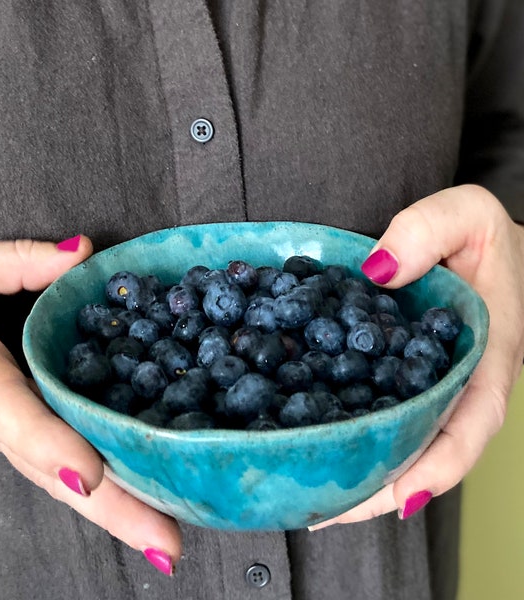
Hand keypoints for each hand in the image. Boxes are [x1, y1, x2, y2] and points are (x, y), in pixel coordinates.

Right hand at [0, 237, 180, 574]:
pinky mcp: (16, 440)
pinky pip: (61, 469)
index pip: (10, 413)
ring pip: (58, 481)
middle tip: (167, 546)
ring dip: (115, 513)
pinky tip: (146, 502)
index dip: (46, 442)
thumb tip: (84, 254)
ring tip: (167, 540)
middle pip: (49, 472)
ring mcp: (3, 439)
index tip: (86, 475)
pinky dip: (104, 492)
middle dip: (109, 511)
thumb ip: (16, 260)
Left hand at [311, 184, 523, 528]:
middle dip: (380, 488)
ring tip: (309, 498)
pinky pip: (380, 413)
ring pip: (400, 442)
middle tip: (323, 512)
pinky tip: (313, 446)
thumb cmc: (481, 237)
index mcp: (484, 358)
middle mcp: (456, 385)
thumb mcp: (467, 215)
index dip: (437, 466)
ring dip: (361, 475)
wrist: (480, 247)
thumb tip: (376, 272)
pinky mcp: (402, 379)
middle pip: (425, 452)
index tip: (397, 498)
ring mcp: (428, 387)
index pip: (469, 424)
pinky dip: (353, 436)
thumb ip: (428, 233)